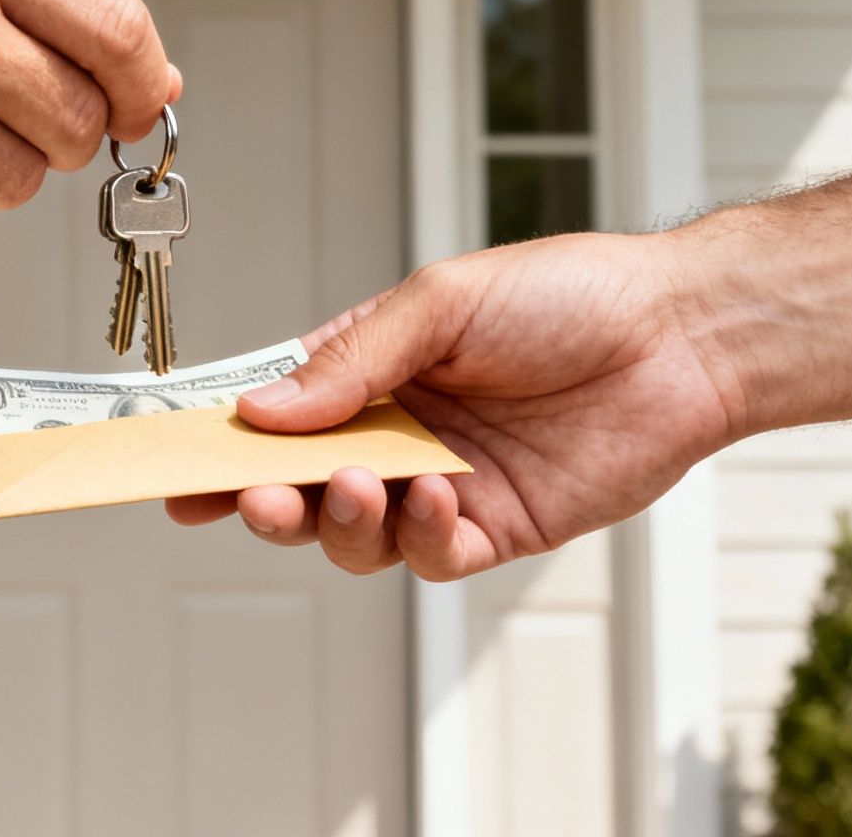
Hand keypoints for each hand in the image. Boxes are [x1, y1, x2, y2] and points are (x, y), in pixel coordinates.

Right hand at [165, 233, 745, 579]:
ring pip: (353, 535)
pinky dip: (418, 538)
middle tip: (252, 495)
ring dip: (340, 521)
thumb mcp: (441, 302)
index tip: (170, 467)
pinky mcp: (494, 529)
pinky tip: (436, 501)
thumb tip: (261, 412)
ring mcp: (440, 485)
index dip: (219, 443)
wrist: (682, 335)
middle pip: (298, 487)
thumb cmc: (568, 294)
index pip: (274, 413)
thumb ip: (351, 361)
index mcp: (369, 368)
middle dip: (262, 499)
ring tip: (362, 486)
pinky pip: (430, 557)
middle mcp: (395, 431)